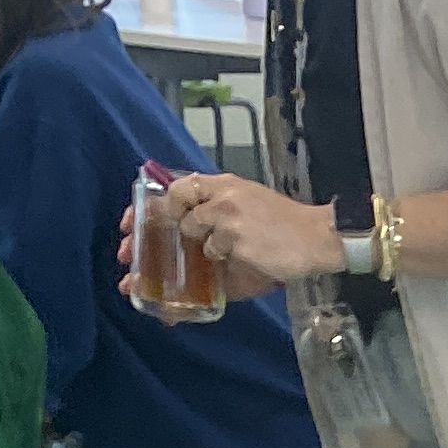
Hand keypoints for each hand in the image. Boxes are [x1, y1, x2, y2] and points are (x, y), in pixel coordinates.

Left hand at [155, 170, 340, 295]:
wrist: (318, 238)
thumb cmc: (285, 229)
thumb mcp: (248, 205)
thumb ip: (218, 214)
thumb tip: (187, 233)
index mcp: (223, 184)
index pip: (177, 186)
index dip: (150, 205)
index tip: (130, 223)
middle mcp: (221, 194)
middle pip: (176, 206)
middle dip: (155, 233)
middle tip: (138, 254)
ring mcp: (226, 217)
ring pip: (193, 236)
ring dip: (204, 250)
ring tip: (230, 253)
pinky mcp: (235, 240)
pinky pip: (213, 255)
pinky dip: (222, 264)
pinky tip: (245, 260)